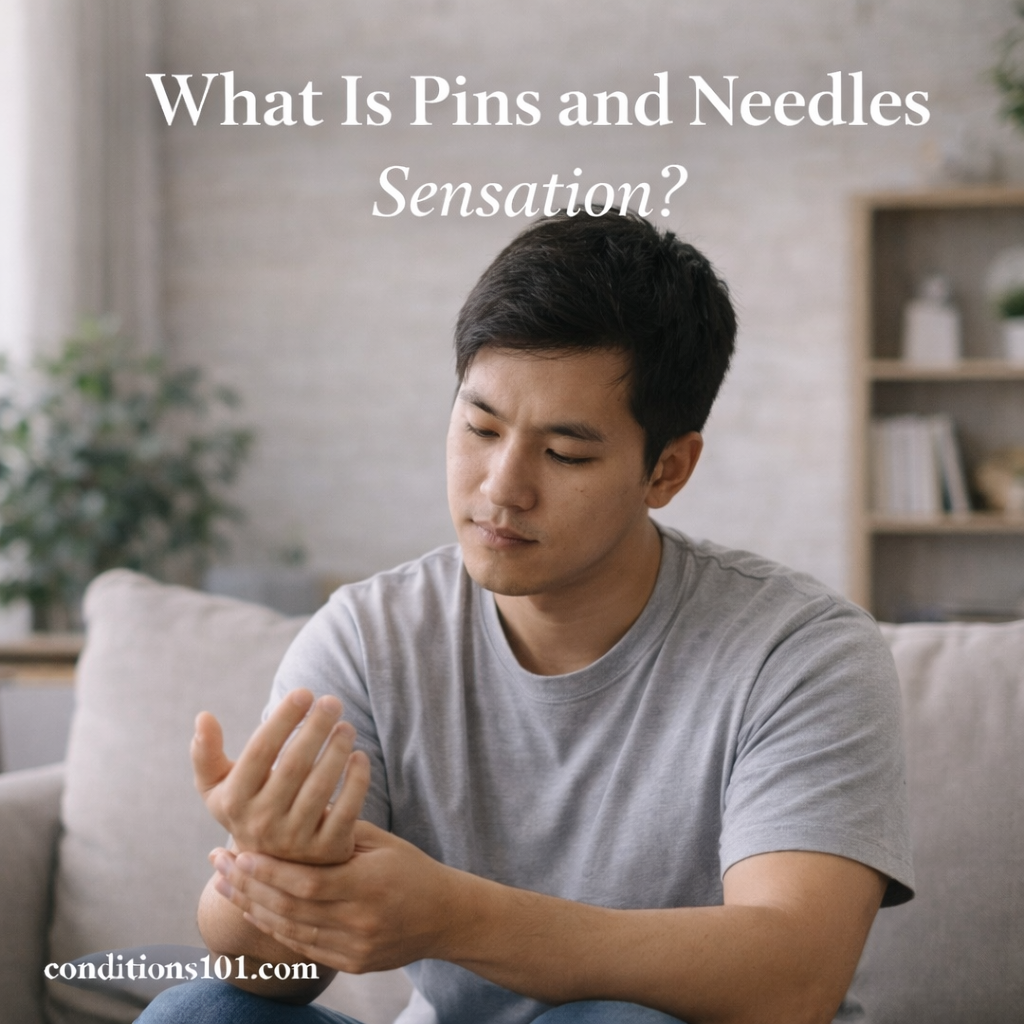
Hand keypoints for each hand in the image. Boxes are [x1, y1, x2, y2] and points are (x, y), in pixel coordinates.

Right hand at [192, 688, 370, 863]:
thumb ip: (205, 754)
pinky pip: (347, 809)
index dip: (282, 719)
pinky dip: (357, 780)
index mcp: (235, 801)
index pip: (260, 751)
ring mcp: (295, 841)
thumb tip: (203, 716)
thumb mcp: (218, 788)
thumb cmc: (247, 809)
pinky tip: (360, 755)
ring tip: (346, 726)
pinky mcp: (327, 850)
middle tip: (332, 701)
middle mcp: (262, 823)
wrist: (272, 868)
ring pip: (321, 786)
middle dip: (315, 728)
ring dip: (337, 750)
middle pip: (294, 765)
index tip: (304, 692)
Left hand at [208, 819, 463, 973]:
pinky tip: (254, 911)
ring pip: (291, 932)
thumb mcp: (381, 842)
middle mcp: (360, 921)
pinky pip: (304, 948)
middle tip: (217, 867)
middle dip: (248, 888)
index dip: (268, 872)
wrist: (445, 915)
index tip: (237, 854)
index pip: (307, 883)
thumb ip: (339, 830)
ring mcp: (356, 947)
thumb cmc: (410, 868)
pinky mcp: (353, 964)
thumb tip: (295, 804)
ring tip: (225, 888)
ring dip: (253, 909)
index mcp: (369, 885)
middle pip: (291, 909)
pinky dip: (275, 930)